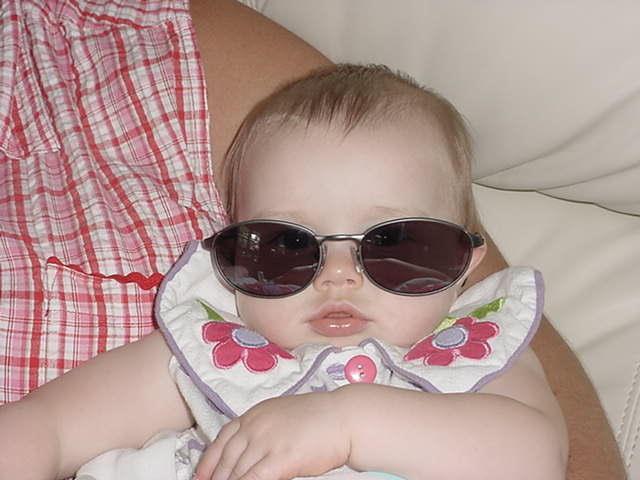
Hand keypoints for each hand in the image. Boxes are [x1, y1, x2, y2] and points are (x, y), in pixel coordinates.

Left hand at [195, 391, 349, 479]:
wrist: (343, 417)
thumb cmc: (319, 417)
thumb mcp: (282, 415)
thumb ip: (263, 430)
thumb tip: (250, 451)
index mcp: (255, 414)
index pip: (221, 439)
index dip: (208, 462)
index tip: (201, 477)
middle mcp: (255, 426)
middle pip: (226, 459)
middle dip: (217, 478)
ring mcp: (266, 442)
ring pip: (237, 472)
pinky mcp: (280, 459)